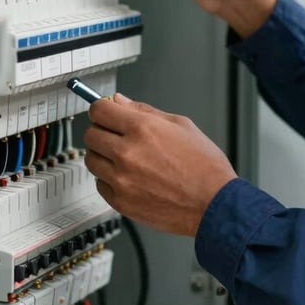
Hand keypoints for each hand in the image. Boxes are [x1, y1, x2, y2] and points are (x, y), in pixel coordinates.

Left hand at [83, 93, 237, 236]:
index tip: (104, 112)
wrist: (214, 203)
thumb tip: (120, 101)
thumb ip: (144, 111)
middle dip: (101, 130)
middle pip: (90, 134)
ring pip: (91, 160)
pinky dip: (109, 179)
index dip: (101, 109)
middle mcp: (128, 153)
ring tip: (123, 157)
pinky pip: (100, 184)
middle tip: (115, 134)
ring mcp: (122, 180)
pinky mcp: (121, 202)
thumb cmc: (204, 165)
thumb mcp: (181, 124)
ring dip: (103, 155)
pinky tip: (128, 176)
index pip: (98, 111)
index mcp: (142, 129)